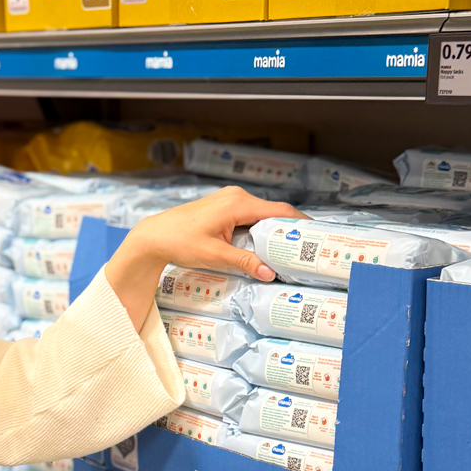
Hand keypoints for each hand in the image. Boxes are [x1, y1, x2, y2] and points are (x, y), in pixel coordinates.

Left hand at [104, 186, 302, 332]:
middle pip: (273, 212)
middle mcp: (236, 196)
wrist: (154, 236)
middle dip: (289, 230)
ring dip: (273, 231)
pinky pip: (249, 216)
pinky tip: (263, 246)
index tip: (316, 236)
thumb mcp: (215, 256)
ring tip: (287, 251)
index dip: (301, 223)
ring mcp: (229, 199)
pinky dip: (258, 229)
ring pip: (261, 214)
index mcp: (238, 203)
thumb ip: (245, 262)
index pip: (280, 211)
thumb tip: (270, 274)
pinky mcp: (223, 206)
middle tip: (304, 250)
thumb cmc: (180, 242)